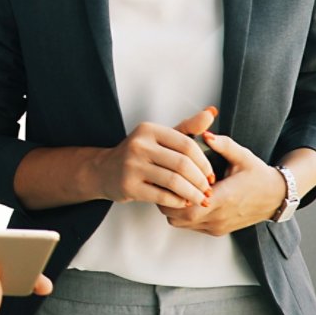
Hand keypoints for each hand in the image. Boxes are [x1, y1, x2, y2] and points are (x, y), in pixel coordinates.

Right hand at [92, 108, 217, 208]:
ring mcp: (131, 166)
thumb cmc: (138, 154)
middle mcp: (138, 145)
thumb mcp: (160, 136)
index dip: (204, 162)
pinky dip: (177, 202)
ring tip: (200, 199)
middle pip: (182, 164)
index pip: (187, 144)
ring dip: (192, 193)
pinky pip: (162, 197)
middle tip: (208, 189)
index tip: (211, 174)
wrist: (104, 170)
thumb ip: (187, 127)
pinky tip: (183, 202)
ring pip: (174, 182)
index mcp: (149, 130)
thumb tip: (211, 112)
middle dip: (201, 180)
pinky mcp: (128, 186)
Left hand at [158, 132, 286, 235]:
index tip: (167, 177)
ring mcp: (218, 226)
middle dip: (166, 201)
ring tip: (171, 188)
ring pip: (182, 223)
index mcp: (225, 198)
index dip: (174, 193)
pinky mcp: (217, 230)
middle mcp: (220, 216)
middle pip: (180, 217)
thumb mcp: (243, 156)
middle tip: (163, 182)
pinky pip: (191, 226)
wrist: (276, 197)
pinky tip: (183, 197)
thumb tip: (204, 133)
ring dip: (172, 208)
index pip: (189, 204)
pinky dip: (181, 214)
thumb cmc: (257, 175)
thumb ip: (223, 144)